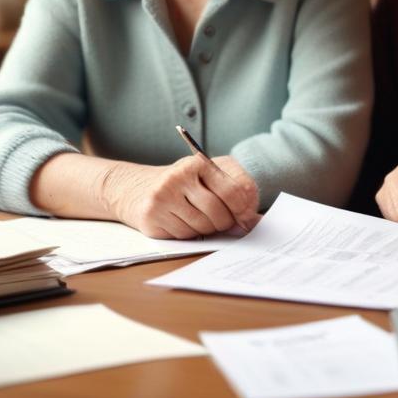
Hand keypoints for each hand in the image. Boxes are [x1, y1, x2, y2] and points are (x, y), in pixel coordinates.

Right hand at [102, 155, 259, 238]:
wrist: (139, 188)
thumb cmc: (186, 184)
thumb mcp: (212, 176)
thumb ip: (239, 193)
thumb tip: (258, 221)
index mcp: (198, 162)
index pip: (234, 191)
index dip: (244, 209)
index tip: (246, 218)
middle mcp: (178, 176)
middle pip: (218, 213)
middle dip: (225, 222)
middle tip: (222, 220)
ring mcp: (162, 196)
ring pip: (202, 227)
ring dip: (206, 228)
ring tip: (197, 216)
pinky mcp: (151, 215)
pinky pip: (184, 235)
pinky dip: (188, 233)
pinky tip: (180, 220)